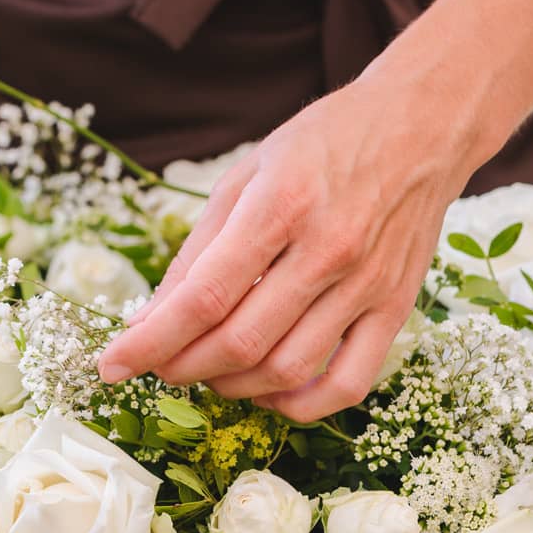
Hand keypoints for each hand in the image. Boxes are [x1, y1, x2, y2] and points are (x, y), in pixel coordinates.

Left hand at [97, 75, 484, 422]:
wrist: (420, 127)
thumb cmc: (322, 143)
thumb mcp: (245, 175)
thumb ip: (197, 250)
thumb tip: (150, 318)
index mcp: (281, 206)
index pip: (202, 298)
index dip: (149, 342)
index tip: (112, 365)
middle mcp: (328, 251)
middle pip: (240, 342)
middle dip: (181, 367)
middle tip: (158, 365)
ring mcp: (367, 286)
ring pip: (286, 370)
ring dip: (230, 387)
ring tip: (206, 372)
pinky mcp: (395, 309)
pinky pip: (348, 384)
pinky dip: (299, 406)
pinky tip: (267, 392)